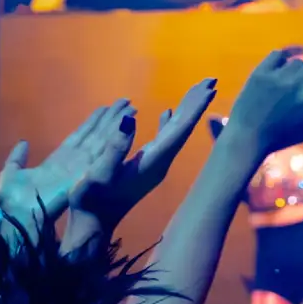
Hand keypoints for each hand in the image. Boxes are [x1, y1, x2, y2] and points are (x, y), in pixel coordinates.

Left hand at [0, 101, 132, 224]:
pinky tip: (126, 125)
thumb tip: (24, 142)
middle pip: (95, 135)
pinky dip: (115, 138)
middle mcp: (73, 161)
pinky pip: (102, 152)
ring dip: (116, 123)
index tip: (105, 108)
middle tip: (125, 101)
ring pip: (102, 139)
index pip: (78, 137)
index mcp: (57, 161)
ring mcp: (81, 166)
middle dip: (110, 119)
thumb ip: (17, 158)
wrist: (21, 217)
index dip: (92, 122)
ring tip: (129, 107)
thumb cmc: (15, 202)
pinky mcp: (86, 172)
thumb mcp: (11, 174)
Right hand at [70, 80, 218, 231]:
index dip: (194, 108)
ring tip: (197, 90)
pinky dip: (169, 122)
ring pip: (175, 132)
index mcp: (153, 162)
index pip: (179, 129)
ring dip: (186, 110)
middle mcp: (160, 162)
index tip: (209, 87)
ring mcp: (155, 165)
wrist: (93, 225)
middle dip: (196, 103)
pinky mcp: (146, 166)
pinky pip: (164, 138)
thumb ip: (113, 148)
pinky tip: (167, 112)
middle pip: (183, 128)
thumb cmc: (91, 202)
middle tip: (211, 79)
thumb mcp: (98, 174)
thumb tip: (128, 118)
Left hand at [224, 52, 302, 155]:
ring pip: (297, 62)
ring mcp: (277, 76)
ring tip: (290, 83)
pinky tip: (279, 71)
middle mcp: (297, 83)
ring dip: (298, 70)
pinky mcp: (260, 72)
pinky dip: (281, 61)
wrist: (248, 136)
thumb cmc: (284, 135)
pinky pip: (278, 55)